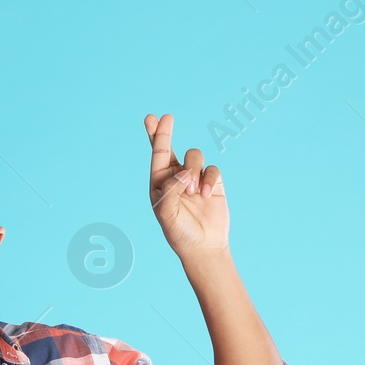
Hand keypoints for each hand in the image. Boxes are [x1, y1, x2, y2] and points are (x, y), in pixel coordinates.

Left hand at [144, 113, 228, 257]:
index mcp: (160, 183)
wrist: (204, 246)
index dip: (155, 135)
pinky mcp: (213, 182)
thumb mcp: (167, 214)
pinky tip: (206, 195)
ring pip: (194, 156)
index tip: (151, 117)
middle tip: (166, 117)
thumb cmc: (180, 232)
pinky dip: (209, 179)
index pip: (157, 155)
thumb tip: (183, 172)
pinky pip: (212, 169)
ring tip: (192, 193)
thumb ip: (170, 191)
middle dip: (165, 132)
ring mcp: (195, 178)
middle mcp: (176, 177)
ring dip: (193, 170)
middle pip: (172, 148)